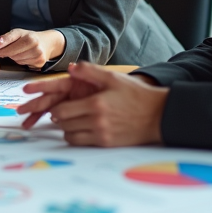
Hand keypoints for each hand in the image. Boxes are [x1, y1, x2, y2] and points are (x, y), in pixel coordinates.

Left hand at [0, 28, 64, 68]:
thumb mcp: (18, 33)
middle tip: (8, 49)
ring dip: (15, 57)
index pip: (11, 45)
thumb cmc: (29, 37)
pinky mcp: (40, 63)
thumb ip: (6, 38)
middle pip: (13, 54)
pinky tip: (25, 56)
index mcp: (29, 37)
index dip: (1, 48)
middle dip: (8, 52)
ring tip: (20, 51)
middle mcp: (35, 46)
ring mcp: (38, 56)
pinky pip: (24, 64)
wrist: (47, 42)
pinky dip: (22, 61)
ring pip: (18, 60)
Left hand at [17, 63, 167, 146]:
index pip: (62, 110)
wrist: (157, 115)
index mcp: (95, 104)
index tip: (54, 106)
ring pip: (70, 136)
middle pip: (63, 124)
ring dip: (66, 128)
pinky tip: (81, 128)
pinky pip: (82, 143)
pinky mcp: (107, 143)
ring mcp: (101, 134)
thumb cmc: (136, 95)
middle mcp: (96, 121)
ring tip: (71, 120)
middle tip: (61, 112)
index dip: (54, 109)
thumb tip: (71, 68)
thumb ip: (90, 71)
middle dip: (58, 118)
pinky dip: (77, 137)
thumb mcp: (113, 78)